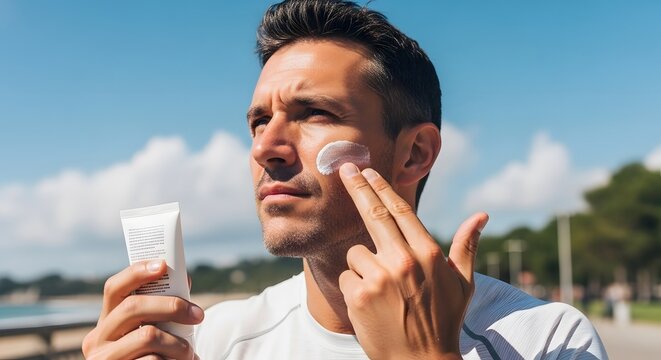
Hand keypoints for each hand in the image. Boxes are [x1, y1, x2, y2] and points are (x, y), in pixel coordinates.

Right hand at [82, 260, 202, 359]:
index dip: (137, 272)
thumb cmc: (153, 355)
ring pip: (148, 335)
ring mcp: (104, 358)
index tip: (163, 265)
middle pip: (133, 307)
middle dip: (171, 306)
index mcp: (107, 321)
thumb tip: (184, 279)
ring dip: (178, 343)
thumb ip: (162, 308)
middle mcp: (97, 339)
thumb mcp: (153, 330)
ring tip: (189, 352)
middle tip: (198, 315)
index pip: (114, 287)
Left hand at [337, 163, 487, 359]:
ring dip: (364, 265)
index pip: (400, 210)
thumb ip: (467, 247)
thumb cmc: (443, 321)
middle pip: (374, 214)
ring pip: (357, 252)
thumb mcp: (463, 284)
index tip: (369, 171)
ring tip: (382, 292)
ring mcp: (380, 277)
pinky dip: (355, 287)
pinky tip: (371, 305)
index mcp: (429, 253)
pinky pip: (348, 276)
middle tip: (346, 168)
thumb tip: (482, 215)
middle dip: (358, 187)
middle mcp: (404, 260)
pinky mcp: (359, 295)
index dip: (382, 188)